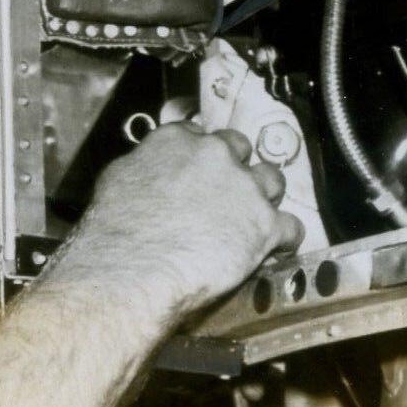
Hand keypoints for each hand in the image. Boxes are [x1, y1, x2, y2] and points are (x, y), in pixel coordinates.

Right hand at [71, 122, 303, 317]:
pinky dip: (285, 238)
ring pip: (272, 180)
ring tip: (253, 217)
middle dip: (234, 170)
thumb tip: (147, 171)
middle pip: (239, 150)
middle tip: (224, 193)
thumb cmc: (115, 235)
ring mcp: (243, 188)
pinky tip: (276, 247)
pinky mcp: (265, 224)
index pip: (198, 135)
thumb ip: (142, 167)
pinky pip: (292, 226)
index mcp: (175, 141)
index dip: (199, 157)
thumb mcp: (114, 183)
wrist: (132, 271)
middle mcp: (214, 155)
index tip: (197, 170)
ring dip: (264, 197)